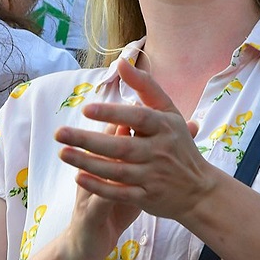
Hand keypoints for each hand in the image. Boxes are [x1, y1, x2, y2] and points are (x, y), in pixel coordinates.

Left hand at [55, 58, 209, 225]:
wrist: (200, 191)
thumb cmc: (179, 145)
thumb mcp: (169, 113)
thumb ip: (146, 86)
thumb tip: (122, 61)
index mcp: (165, 127)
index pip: (138, 118)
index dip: (113, 113)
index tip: (86, 109)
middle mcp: (160, 152)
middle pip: (121, 146)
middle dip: (88, 140)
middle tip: (59, 133)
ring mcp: (154, 176)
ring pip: (116, 170)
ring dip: (87, 163)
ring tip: (62, 153)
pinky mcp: (147, 198)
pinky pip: (120, 193)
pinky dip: (99, 187)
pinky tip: (78, 178)